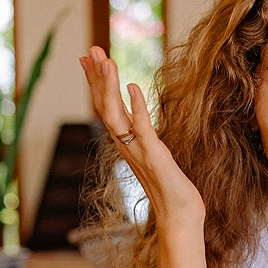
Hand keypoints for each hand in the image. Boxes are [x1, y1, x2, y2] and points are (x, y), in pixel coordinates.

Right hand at [80, 46, 204, 225]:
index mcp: (127, 143)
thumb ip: (145, 139)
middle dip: (97, 77)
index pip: (107, 107)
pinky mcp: (155, 156)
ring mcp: (138, 151)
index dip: (97, 82)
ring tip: (105, 60)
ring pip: (115, 114)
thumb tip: (139, 122)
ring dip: (108, 86)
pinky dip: (137, 106)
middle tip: (90, 49)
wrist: (179, 218)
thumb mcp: (155, 157)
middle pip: (104, 106)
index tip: (88, 59)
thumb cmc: (171, 190)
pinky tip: (132, 86)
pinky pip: (142, 128)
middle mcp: (127, 145)